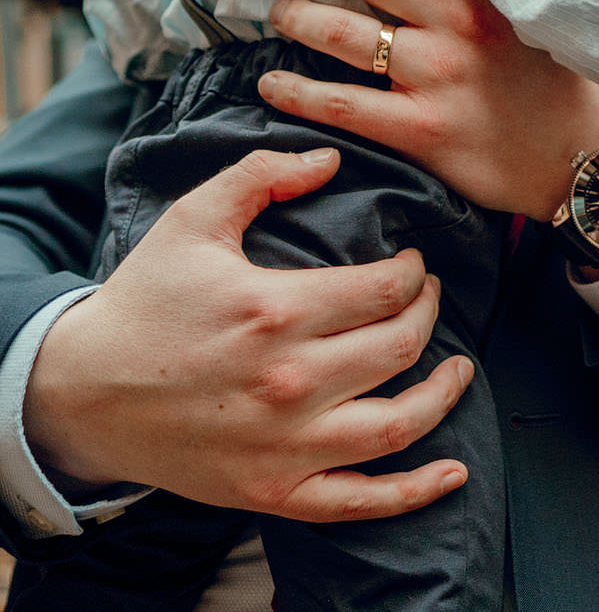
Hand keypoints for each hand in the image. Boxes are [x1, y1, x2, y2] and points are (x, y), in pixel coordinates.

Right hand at [23, 149, 469, 521]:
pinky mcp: (272, 491)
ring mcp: (283, 444)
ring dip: (443, 392)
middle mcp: (288, 380)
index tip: (413, 264)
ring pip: (399, 422)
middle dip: (429, 314)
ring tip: (458, 368)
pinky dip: (414, 491)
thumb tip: (330, 157)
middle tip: (428, 299)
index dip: (414, 272)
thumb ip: (261, 175)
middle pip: (400, 345)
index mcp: (275, 311)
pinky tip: (453, 470)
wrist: (80, 394)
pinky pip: (360, 500)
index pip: (385, 289)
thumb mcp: (192, 221)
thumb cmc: (145, 302)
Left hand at [257, 0, 598, 217]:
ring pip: (341, 31)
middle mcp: (462, 21)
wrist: (581, 157)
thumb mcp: (528, 12)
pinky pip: (339, 103)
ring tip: (281, 10)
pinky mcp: (422, 129)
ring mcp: (440, 75)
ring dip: (296, 14)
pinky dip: (294, 91)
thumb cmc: (551, 81)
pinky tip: (272, 83)